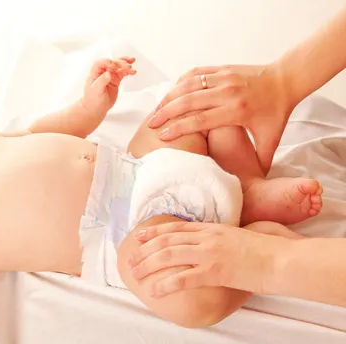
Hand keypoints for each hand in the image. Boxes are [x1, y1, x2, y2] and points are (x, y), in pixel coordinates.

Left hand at [82, 57, 135, 114]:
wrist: (96, 108)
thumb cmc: (92, 100)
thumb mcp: (96, 91)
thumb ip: (102, 81)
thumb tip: (108, 73)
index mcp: (95, 73)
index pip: (100, 63)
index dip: (107, 62)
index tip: (113, 66)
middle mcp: (102, 72)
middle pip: (112, 63)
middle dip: (120, 63)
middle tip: (127, 67)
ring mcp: (110, 75)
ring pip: (118, 66)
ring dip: (125, 65)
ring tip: (131, 68)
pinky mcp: (116, 80)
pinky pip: (122, 73)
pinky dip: (128, 72)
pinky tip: (133, 72)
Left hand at [128, 221, 292, 296]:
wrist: (284, 259)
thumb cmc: (270, 248)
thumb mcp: (243, 235)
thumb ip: (226, 236)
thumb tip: (218, 241)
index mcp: (213, 228)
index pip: (176, 227)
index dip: (154, 231)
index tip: (138, 236)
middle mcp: (207, 237)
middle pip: (166, 240)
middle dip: (144, 250)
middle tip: (130, 260)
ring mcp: (210, 253)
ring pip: (168, 255)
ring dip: (148, 265)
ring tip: (135, 274)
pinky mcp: (215, 271)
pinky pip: (183, 278)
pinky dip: (165, 284)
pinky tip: (153, 290)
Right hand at [147, 63, 292, 171]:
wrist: (287, 79)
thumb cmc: (277, 111)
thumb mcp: (270, 138)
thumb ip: (259, 159)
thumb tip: (250, 182)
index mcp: (237, 110)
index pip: (200, 120)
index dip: (179, 128)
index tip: (162, 136)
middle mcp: (228, 91)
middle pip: (188, 101)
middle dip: (166, 113)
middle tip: (150, 124)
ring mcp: (224, 77)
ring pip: (188, 85)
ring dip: (169, 97)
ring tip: (155, 110)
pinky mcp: (222, 69)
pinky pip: (195, 73)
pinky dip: (180, 82)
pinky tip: (170, 93)